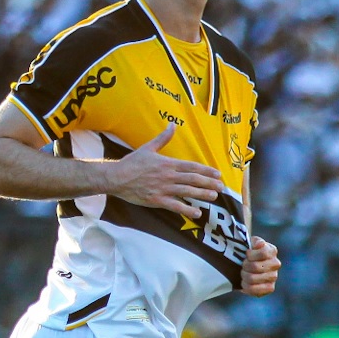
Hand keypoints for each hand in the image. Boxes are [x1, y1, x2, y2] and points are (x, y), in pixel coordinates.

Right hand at [103, 122, 226, 218]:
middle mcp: (168, 176)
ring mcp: (163, 188)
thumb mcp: (148, 147)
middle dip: (209, 183)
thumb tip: (172, 124)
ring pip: (187, 191)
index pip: (192, 166)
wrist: (116, 177)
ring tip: (214, 196)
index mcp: (168, 163)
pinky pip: (175, 205)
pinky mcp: (156, 200)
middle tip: (222, 187)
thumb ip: (163, 138)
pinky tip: (197, 212)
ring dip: (202, 194)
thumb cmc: (132, 162)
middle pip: (193, 179)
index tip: (218, 174)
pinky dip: (187, 209)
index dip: (206, 170)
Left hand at [240, 235, 279, 296]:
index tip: (247, 254)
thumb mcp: (251, 243)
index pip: (262, 253)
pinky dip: (246, 287)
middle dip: (245, 266)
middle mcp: (275, 264)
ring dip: (244, 276)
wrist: (249, 266)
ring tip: (243, 274)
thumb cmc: (249, 253)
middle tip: (243, 266)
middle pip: (255, 267)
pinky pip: (255, 290)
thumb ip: (256, 241)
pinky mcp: (270, 288)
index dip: (251, 255)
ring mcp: (274, 277)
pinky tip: (244, 283)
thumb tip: (260, 245)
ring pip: (252, 278)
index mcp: (272, 251)